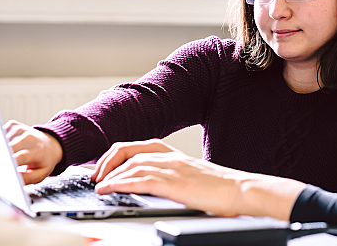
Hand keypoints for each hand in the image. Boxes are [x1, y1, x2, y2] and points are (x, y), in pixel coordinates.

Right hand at [3, 120, 62, 183]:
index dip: (7, 164)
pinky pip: (0, 133)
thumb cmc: (44, 160)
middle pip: (6, 147)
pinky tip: (7, 147)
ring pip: (0, 141)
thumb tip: (10, 180)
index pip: (18, 157)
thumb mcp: (40, 174)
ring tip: (6, 157)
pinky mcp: (13, 125)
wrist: (51, 144)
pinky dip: (0, 141)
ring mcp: (20, 129)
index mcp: (36, 151)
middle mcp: (28, 138)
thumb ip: (26, 179)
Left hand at [95, 151, 305, 220]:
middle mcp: (170, 157)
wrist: (241, 190)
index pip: (136, 147)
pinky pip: (141, 179)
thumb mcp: (191, 176)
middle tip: (96, 177)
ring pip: (131, 164)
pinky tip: (110, 189)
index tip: (103, 168)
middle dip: (107, 163)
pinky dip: (120, 183)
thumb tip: (149, 186)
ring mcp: (172, 168)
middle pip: (128, 150)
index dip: (115, 156)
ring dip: (110, 174)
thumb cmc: (219, 187)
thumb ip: (171, 176)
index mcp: (173, 154)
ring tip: (98, 185)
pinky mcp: (175, 183)